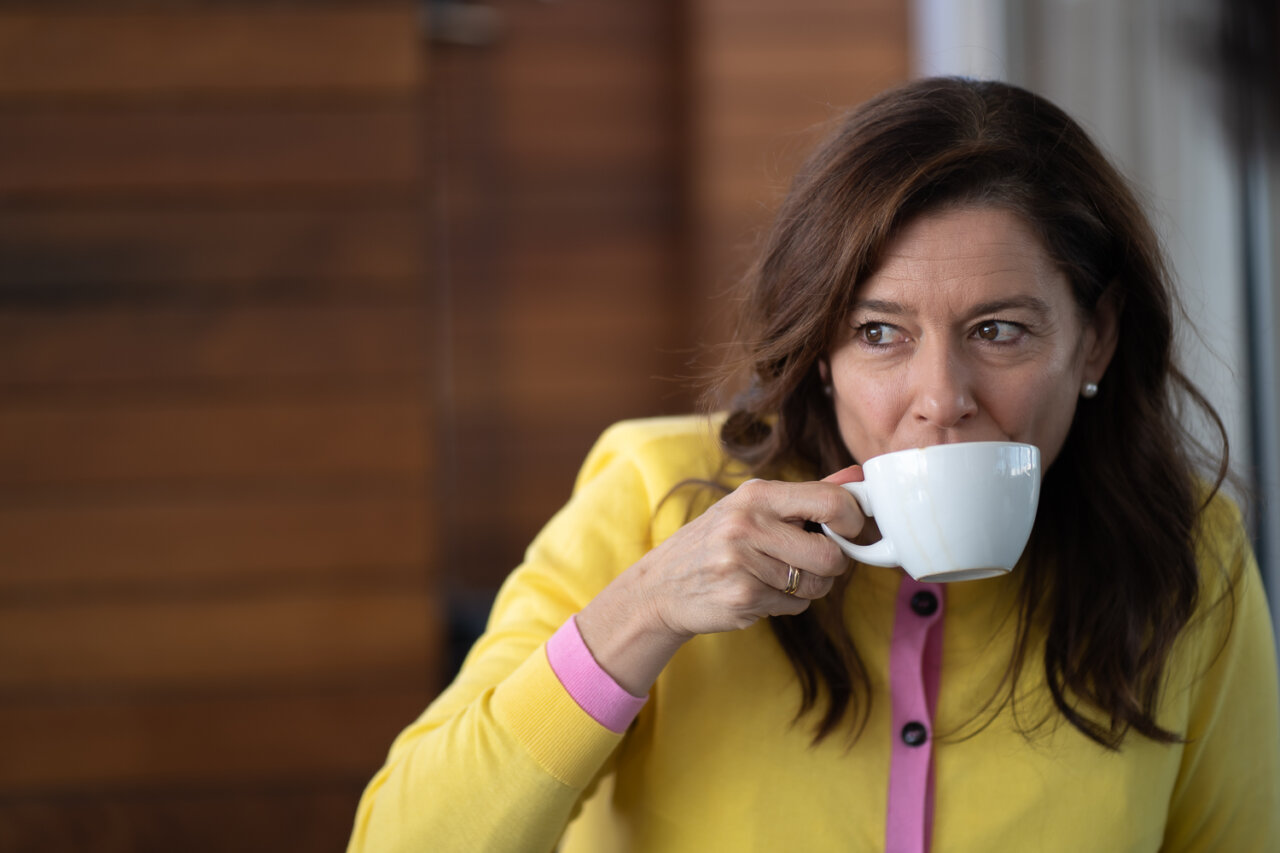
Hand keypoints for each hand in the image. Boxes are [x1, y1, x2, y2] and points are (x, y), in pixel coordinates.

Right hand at [577, 468, 865, 692]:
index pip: (831, 502)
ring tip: (776, 576)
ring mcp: (743, 564)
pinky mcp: (742, 598)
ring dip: (807, 587)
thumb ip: (807, 494)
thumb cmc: (716, 541)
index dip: (854, 521)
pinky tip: (758, 592)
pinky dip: (786, 604)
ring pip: (816, 585)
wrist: (661, 585)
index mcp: (756, 494)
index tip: (850, 531)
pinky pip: (795, 607)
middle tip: (812, 561)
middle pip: (831, 555)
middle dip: (831, 564)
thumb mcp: (752, 506)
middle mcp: (747, 525)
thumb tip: (857, 477)